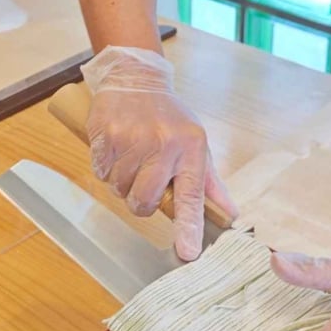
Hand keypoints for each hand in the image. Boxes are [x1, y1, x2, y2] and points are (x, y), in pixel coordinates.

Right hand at [82, 46, 237, 260]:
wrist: (136, 78)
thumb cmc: (169, 118)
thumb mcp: (196, 144)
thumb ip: (210, 183)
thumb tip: (231, 214)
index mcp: (189, 148)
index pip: (191, 195)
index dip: (188, 226)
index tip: (187, 252)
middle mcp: (162, 144)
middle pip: (144, 201)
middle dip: (140, 201)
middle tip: (143, 182)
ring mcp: (131, 139)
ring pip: (119, 189)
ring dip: (122, 182)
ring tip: (131, 157)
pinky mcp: (105, 134)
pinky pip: (100, 172)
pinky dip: (105, 167)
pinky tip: (116, 148)